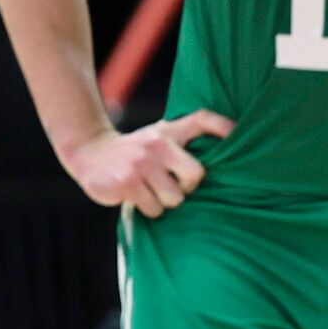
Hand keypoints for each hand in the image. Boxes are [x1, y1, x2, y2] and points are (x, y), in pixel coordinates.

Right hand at [62, 109, 233, 217]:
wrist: (89, 153)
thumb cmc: (133, 150)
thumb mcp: (158, 136)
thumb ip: (184, 140)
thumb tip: (225, 148)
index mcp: (167, 132)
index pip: (202, 120)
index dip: (224, 127)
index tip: (237, 135)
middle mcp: (157, 145)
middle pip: (196, 176)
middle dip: (185, 187)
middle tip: (170, 185)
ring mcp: (141, 164)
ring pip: (174, 198)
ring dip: (163, 200)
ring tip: (148, 190)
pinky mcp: (127, 183)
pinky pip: (154, 208)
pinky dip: (146, 207)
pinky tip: (134, 194)